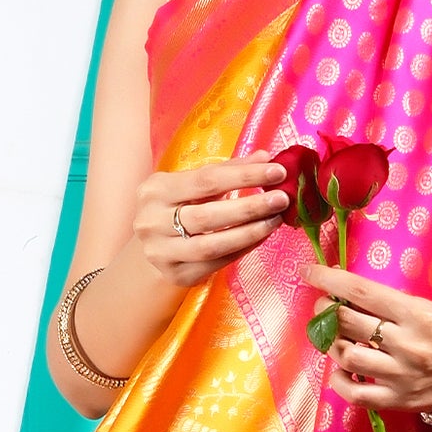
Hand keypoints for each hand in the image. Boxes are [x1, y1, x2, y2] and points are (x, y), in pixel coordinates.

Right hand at [135, 158, 288, 290]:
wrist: (150, 246)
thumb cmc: (175, 208)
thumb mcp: (191, 185)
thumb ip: (226, 171)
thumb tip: (264, 157)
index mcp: (156, 190)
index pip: (206, 180)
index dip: (243, 176)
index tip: (276, 171)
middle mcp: (152, 221)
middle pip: (208, 214)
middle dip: (250, 206)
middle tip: (281, 199)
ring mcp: (161, 252)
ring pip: (212, 244)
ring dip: (249, 232)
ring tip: (274, 220)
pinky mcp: (176, 274)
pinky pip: (216, 262)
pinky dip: (242, 249)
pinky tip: (261, 237)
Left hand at [301, 260, 431, 413]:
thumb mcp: (422, 307)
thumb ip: (384, 302)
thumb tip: (338, 287)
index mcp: (415, 314)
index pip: (362, 291)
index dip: (329, 280)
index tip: (309, 272)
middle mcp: (407, 344)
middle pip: (347, 323)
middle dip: (326, 311)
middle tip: (325, 308)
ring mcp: (401, 376)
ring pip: (346, 356)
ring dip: (332, 344)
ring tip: (336, 338)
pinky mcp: (397, 401)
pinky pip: (354, 393)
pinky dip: (339, 380)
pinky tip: (341, 370)